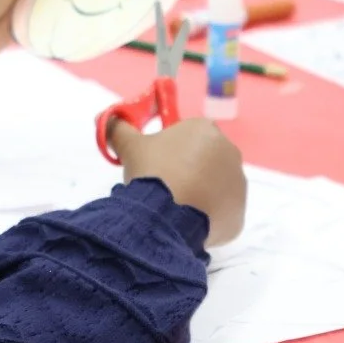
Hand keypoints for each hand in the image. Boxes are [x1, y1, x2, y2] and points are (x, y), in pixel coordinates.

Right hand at [109, 118, 246, 247]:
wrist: (166, 216)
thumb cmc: (152, 172)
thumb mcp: (129, 146)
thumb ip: (118, 128)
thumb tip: (105, 118)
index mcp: (206, 130)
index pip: (191, 135)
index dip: (172, 149)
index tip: (157, 163)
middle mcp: (230, 153)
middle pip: (207, 161)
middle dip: (189, 171)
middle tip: (164, 185)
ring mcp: (238, 186)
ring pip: (215, 188)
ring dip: (199, 195)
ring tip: (173, 207)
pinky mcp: (238, 215)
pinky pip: (220, 215)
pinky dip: (206, 219)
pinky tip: (185, 223)